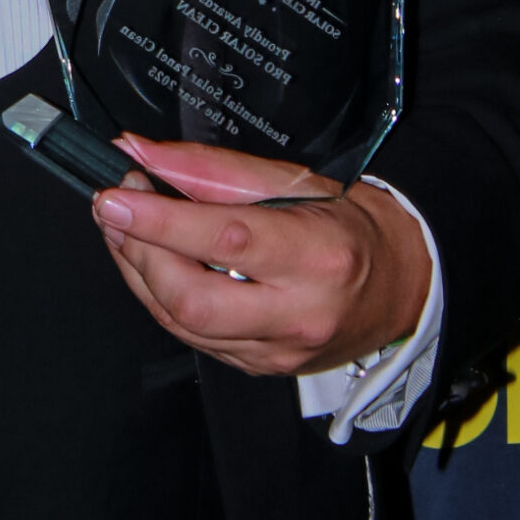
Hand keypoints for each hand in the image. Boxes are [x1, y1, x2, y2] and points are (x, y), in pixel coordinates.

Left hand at [92, 136, 430, 377]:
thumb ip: (211, 168)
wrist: (405, 286)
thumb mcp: (294, 178)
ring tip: (125, 229)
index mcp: (317, 256)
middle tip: (118, 209)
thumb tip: (140, 151)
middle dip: (138, 253)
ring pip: (183, 324)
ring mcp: (279, 350)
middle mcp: (299, 313)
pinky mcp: (262, 367)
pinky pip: (193, 338)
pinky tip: (152, 264)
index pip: (223, 240)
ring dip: (138, 273)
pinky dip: (160, 298)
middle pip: (192, 300)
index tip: (114, 195)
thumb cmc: (352, 223)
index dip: (158, 220)